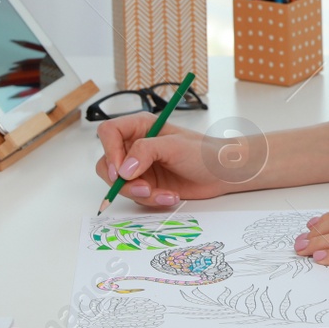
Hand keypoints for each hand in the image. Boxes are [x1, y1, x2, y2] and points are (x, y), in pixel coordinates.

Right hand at [93, 112, 231, 207]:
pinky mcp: (147, 184)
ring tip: (164, 194)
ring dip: (140, 194)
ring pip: (120, 184)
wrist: (220, 173)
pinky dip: (151, 200)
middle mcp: (135, 146)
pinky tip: (170, 196)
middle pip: (108, 164)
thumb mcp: (174, 146)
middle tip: (143, 188)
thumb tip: (123, 169)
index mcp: (140, 127)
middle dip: (123, 181)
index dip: (109, 151)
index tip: (121, 171)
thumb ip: (146, 152)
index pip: (109, 132)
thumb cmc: (202, 152)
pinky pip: (136, 196)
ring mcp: (140, 167)